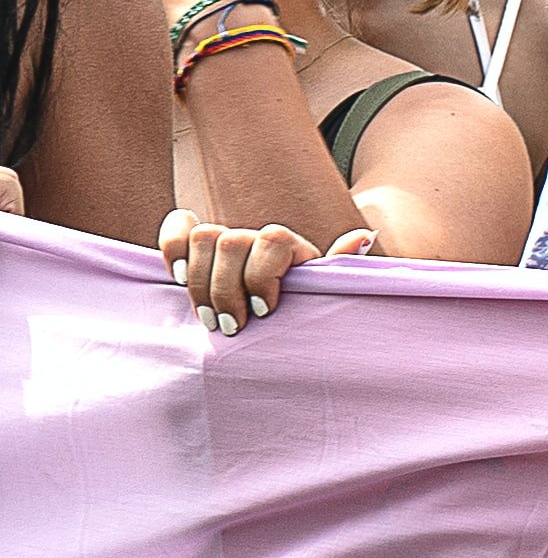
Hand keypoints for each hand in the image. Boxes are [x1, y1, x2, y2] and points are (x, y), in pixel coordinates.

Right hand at [157, 210, 357, 330]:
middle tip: (231, 326)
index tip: (264, 313)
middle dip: (227, 289)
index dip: (262, 276)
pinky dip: (173, 248)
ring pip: (203, 235)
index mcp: (290, 247)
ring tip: (208, 317)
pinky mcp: (197, 252)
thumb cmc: (305, 308)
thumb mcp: (326, 293)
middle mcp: (256, 238)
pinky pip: (178, 230)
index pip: (274, 239)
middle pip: (233, 240)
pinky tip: (179, 278)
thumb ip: (341, 267)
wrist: (281, 318)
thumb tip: (365, 235)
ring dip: (200, 280)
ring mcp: (226, 242)